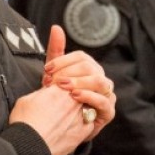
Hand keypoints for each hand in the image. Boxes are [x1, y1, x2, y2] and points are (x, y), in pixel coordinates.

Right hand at [9, 85, 92, 154]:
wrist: (28, 147)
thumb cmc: (24, 123)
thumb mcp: (26, 100)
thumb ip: (41, 92)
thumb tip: (46, 91)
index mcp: (60, 90)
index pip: (66, 81)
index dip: (59, 87)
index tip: (53, 94)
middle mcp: (73, 100)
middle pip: (77, 93)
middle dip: (70, 98)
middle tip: (59, 107)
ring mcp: (80, 116)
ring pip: (85, 107)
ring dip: (78, 110)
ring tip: (64, 119)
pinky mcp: (83, 132)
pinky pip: (89, 123)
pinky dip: (82, 125)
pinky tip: (70, 129)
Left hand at [43, 25, 115, 140]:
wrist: (59, 127)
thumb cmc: (58, 98)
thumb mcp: (54, 74)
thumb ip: (56, 50)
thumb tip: (56, 27)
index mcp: (89, 68)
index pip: (81, 57)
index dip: (64, 62)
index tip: (46, 70)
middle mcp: (100, 79)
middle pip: (90, 68)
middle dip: (69, 74)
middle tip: (52, 83)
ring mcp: (106, 95)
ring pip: (100, 82)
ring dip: (81, 83)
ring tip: (65, 88)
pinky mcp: (108, 111)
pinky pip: (104, 101)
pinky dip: (89, 97)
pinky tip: (75, 96)